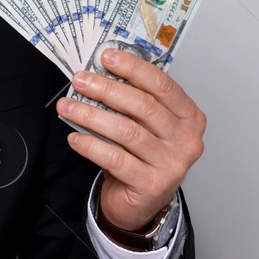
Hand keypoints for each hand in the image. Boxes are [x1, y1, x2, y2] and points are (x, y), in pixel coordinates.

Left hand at [56, 48, 205, 231]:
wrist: (141, 202)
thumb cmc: (143, 156)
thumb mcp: (146, 125)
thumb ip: (133, 101)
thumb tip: (100, 73)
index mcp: (189, 117)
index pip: (162, 85)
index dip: (133, 68)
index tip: (106, 57)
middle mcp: (186, 140)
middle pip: (143, 106)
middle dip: (106, 89)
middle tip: (81, 81)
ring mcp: (172, 164)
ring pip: (127, 131)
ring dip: (91, 115)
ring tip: (68, 107)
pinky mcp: (152, 184)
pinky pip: (116, 158)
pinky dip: (91, 145)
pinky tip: (75, 138)